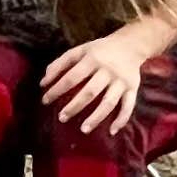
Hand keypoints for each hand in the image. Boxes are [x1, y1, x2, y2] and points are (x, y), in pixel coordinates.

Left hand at [39, 30, 153, 135]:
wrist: (131, 44)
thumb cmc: (100, 50)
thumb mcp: (80, 50)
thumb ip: (60, 63)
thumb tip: (43, 82)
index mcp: (92, 59)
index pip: (72, 77)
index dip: (57, 89)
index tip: (45, 101)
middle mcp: (107, 71)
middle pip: (90, 92)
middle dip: (75, 106)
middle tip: (62, 118)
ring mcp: (121, 81)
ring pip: (109, 102)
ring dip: (96, 117)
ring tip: (84, 129)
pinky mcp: (133, 88)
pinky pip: (129, 106)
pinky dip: (121, 120)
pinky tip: (112, 131)